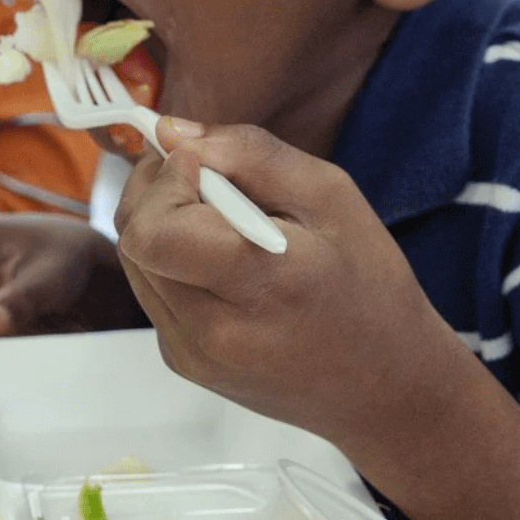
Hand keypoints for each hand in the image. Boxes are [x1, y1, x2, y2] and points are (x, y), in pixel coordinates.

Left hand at [114, 120, 469, 448]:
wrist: (385, 388)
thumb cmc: (370, 290)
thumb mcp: (331, 196)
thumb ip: (248, 153)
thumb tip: (171, 131)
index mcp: (260, 285)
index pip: (154, 229)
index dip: (168, 181)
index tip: (209, 166)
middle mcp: (214, 332)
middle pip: (133, 239)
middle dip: (159, 192)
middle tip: (210, 180)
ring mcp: (192, 355)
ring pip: (135, 262)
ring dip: (163, 224)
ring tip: (223, 222)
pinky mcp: (183, 362)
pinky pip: (152, 291)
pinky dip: (173, 261)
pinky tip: (223, 262)